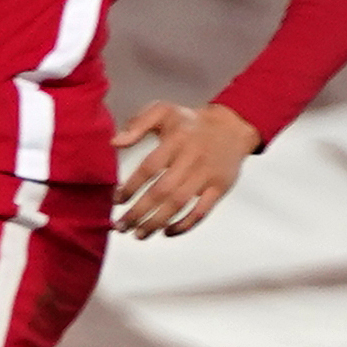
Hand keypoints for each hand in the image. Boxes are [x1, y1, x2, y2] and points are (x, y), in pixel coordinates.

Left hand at [111, 101, 260, 236]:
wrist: (232, 126)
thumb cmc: (191, 122)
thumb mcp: (164, 111)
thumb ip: (137, 124)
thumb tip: (114, 142)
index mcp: (176, 140)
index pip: (150, 167)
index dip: (131, 186)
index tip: (116, 200)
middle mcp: (192, 158)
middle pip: (162, 191)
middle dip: (139, 212)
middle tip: (121, 226)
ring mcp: (207, 175)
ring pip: (180, 204)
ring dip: (156, 222)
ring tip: (138, 234)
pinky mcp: (220, 188)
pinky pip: (202, 211)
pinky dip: (185, 225)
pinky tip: (167, 232)